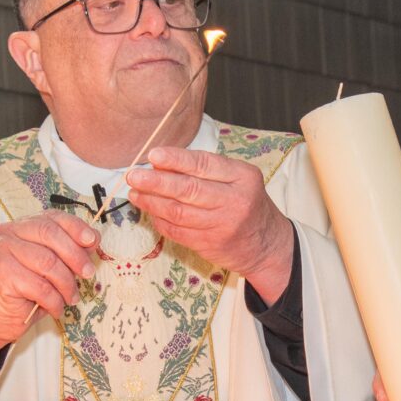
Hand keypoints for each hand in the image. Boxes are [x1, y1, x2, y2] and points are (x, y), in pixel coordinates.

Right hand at [0, 211, 98, 356]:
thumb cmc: (29, 289)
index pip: (53, 218)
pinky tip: (55, 307)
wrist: (0, 315)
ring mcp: (2, 251)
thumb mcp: (55, 265)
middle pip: (50, 235)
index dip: (76, 228)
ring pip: (48, 263)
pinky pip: (40, 286)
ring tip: (70, 298)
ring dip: (66, 284)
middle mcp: (9, 232)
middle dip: (75, 256)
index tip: (92, 241)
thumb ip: (71, 249)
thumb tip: (93, 239)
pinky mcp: (2, 274)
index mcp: (23, 225)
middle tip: (88, 274)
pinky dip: (54, 301)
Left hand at [124, 147, 294, 298]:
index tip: (153, 154)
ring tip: (135, 193)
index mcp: (243, 177)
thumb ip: (205, 170)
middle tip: (134, 176)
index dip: (176, 159)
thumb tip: (161, 162)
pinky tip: (150, 211)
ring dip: (152, 202)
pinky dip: (159, 220)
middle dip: (156, 181)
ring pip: (178, 212)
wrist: (266, 245)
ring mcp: (222, 225)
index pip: (204, 164)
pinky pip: (177, 231)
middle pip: (188, 189)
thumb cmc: (247, 204)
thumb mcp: (238, 179)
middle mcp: (234, 201)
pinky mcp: (209, 245)